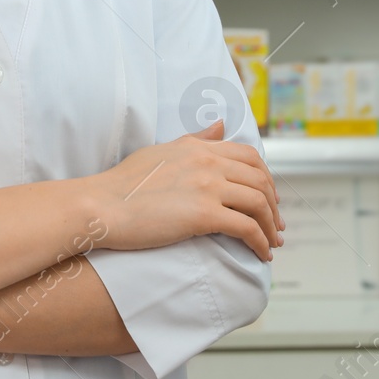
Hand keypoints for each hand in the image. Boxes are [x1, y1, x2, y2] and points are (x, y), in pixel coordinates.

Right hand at [82, 119, 282, 261]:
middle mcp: (208, 162)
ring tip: (271, 243)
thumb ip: (195, 139)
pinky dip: (260, 242)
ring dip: (271, 226)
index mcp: (199, 147)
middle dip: (274, 205)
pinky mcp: (204, 214)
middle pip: (260, 181)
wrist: (102, 205)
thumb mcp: (163, 151)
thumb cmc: (123, 183)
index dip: (266, 178)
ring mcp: (207, 186)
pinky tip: (261, 254)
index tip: (269, 197)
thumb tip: (221, 125)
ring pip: (258, 204)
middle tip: (276, 225)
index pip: (250, 156)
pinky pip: (246, 228)